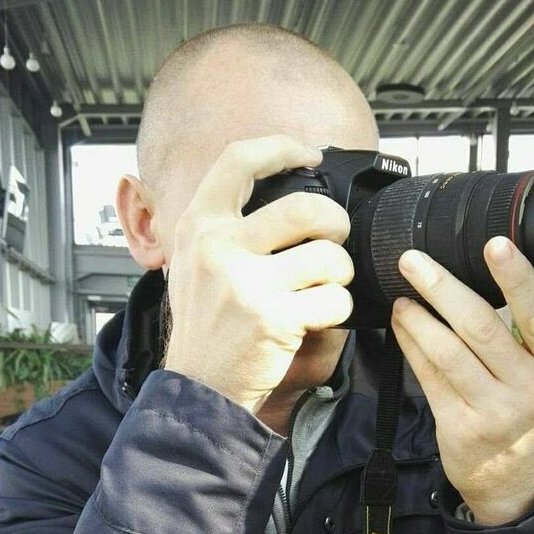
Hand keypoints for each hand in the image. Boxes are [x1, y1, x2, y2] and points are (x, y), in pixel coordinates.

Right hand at [164, 135, 353, 412]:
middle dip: (335, 222)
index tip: (310, 154)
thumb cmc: (206, 324)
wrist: (199, 385)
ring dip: (339, 272)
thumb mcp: (195, 262)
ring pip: (328, 256)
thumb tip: (285, 186)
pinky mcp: (274, 319)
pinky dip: (337, 308)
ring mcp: (245, 284)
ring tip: (324, 286)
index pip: (238, 161)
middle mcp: (217, 248)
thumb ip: (229, 225)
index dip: (282, 148)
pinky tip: (319, 316)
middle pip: (305, 208)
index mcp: (197, 226)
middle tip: (335, 238)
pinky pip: (334, 299)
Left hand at [391, 237, 533, 526]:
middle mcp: (531, 390)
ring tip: (402, 294)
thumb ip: (522, 335)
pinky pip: (428, 376)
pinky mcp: (460, 427)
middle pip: (482, 328)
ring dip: (418, 317)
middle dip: (442, 288)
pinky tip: (402, 324)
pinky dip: (411, 345)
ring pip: (447, 352)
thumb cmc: (524, 411)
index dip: (518, 278)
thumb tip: (477, 272)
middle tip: (412, 260)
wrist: (512, 478)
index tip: (496, 244)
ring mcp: (495, 412)